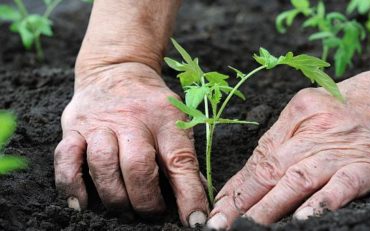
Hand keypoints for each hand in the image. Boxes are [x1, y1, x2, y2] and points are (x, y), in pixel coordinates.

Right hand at [54, 62, 207, 226]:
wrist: (116, 70)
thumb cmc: (151, 104)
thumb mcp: (176, 120)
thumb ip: (183, 158)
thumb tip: (196, 199)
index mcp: (165, 118)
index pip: (180, 160)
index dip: (189, 194)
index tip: (195, 221)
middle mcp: (132, 119)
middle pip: (138, 166)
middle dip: (146, 200)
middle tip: (152, 213)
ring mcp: (99, 123)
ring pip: (102, 165)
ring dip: (115, 196)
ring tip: (125, 209)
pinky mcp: (73, 128)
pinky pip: (66, 159)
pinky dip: (72, 185)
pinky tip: (82, 203)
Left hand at [207, 58, 369, 228]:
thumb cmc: (352, 104)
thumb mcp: (311, 110)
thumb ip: (284, 140)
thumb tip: (252, 174)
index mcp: (296, 115)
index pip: (259, 156)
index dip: (237, 185)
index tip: (219, 206)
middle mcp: (313, 130)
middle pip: (271, 169)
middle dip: (243, 200)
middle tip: (221, 224)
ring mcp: (340, 147)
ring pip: (298, 178)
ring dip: (270, 206)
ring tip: (249, 226)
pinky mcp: (369, 163)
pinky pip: (342, 185)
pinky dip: (321, 202)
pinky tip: (303, 218)